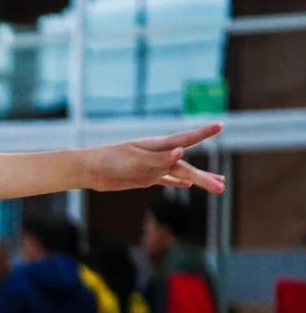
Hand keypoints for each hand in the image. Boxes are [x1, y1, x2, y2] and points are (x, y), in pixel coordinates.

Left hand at [87, 123, 225, 193]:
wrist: (90, 170)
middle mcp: (159, 155)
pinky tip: (187, 186)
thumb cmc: (110, 160)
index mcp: (157, 146)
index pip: (185, 139)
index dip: (203, 133)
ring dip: (198, 180)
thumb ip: (159, 158)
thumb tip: (182, 152)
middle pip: (186, 166)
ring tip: (218, 186)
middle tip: (222, 187)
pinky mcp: (145, 178)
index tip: (220, 125)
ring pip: (181, 174)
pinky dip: (177, 183)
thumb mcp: (135, 160)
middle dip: (204, 177)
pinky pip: (166, 180)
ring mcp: (153, 167)